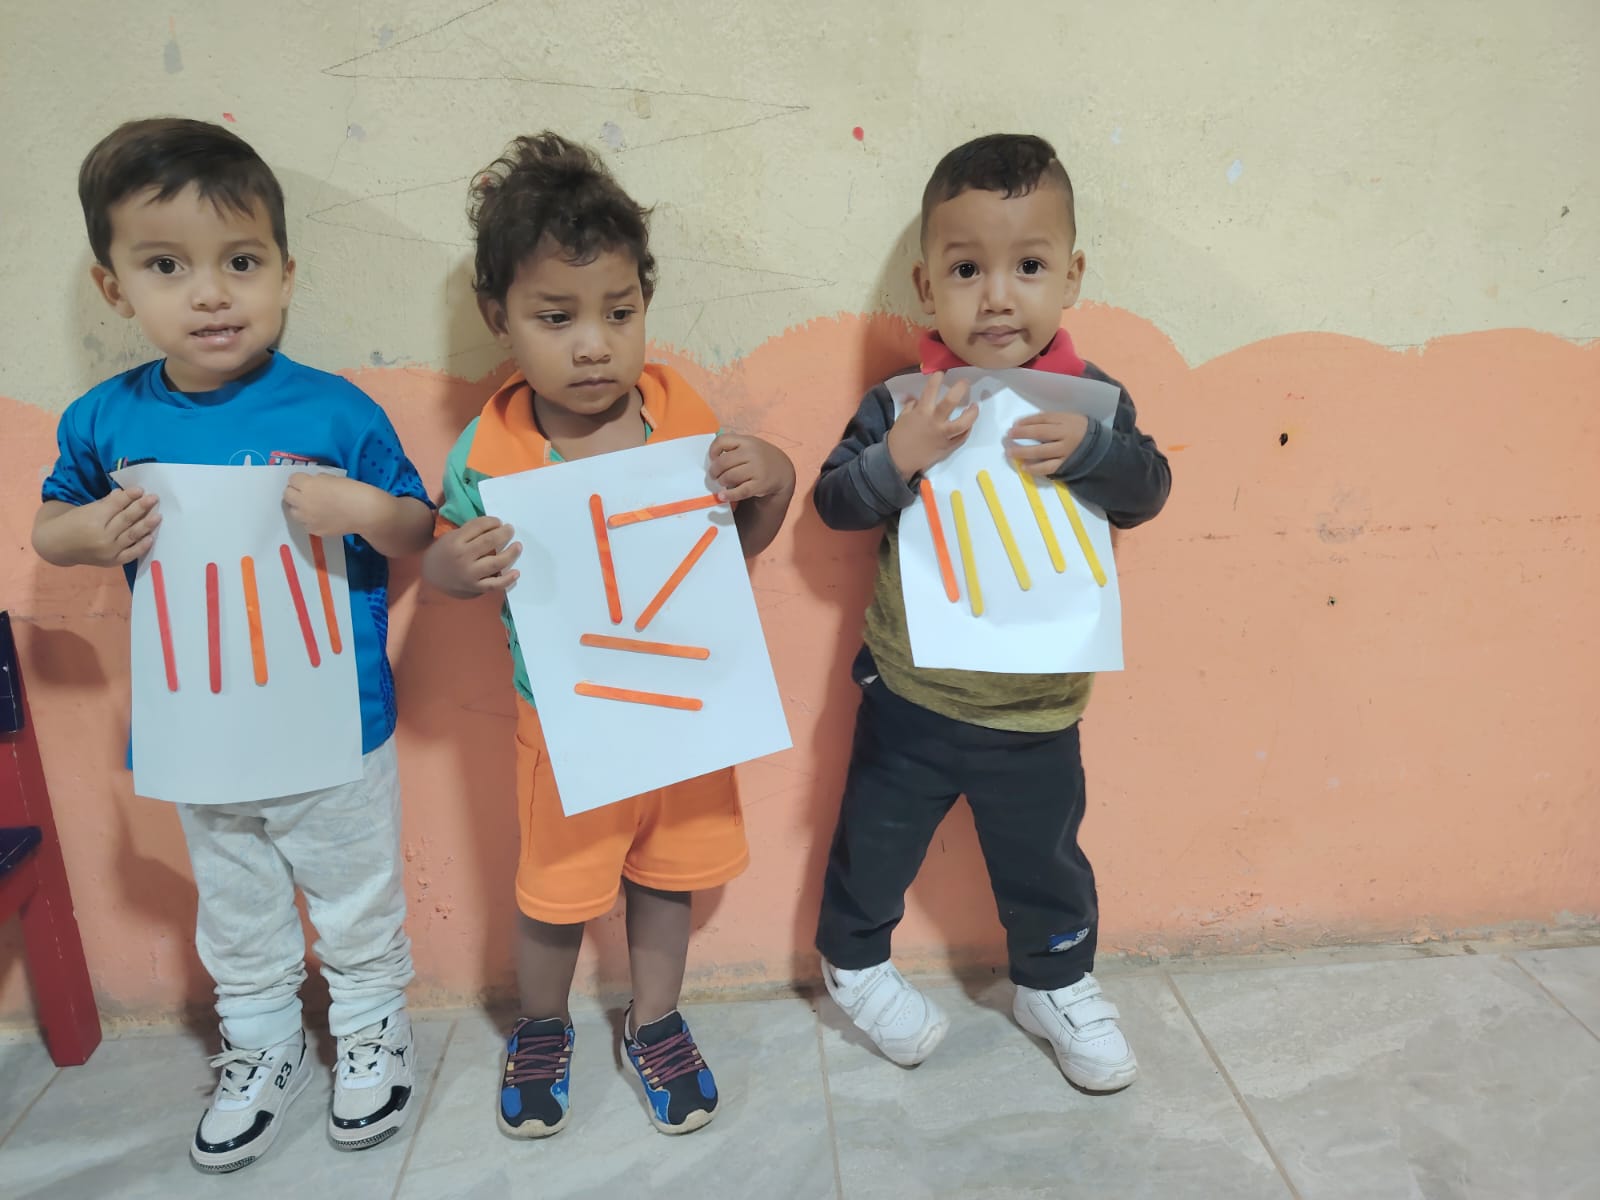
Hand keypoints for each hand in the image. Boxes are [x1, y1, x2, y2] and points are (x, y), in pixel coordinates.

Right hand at [44, 488, 161, 566]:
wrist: (58, 546)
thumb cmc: (73, 523)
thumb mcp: (86, 509)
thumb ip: (107, 503)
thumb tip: (125, 493)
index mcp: (93, 519)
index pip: (116, 505)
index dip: (129, 496)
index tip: (141, 489)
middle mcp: (102, 536)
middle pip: (126, 519)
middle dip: (141, 507)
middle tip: (154, 498)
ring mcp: (108, 551)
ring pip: (131, 535)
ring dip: (146, 525)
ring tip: (158, 516)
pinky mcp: (112, 561)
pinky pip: (131, 554)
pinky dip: (142, 546)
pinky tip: (151, 537)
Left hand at [282, 473, 382, 537]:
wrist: (364, 512)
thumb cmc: (353, 490)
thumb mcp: (333, 478)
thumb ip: (318, 480)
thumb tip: (312, 484)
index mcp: (308, 485)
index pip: (292, 479)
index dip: (300, 479)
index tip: (307, 481)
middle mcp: (303, 502)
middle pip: (287, 495)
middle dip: (295, 492)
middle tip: (306, 493)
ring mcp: (307, 518)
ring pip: (293, 511)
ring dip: (299, 507)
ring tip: (311, 506)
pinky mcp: (314, 530)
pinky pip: (305, 524)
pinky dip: (309, 520)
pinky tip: (320, 517)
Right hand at [423, 516, 520, 596]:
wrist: (431, 574)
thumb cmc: (445, 552)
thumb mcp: (452, 537)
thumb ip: (471, 531)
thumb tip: (496, 525)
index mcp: (455, 541)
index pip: (478, 526)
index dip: (492, 522)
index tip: (499, 522)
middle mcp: (463, 557)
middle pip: (489, 542)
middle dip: (504, 534)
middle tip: (510, 530)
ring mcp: (469, 574)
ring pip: (496, 563)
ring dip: (511, 553)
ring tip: (518, 546)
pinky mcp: (475, 587)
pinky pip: (494, 584)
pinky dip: (507, 579)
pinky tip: (516, 572)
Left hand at [708, 433, 795, 503]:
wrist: (781, 470)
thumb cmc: (760, 457)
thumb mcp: (750, 445)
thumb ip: (733, 447)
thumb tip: (712, 459)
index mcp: (747, 441)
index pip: (723, 441)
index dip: (713, 450)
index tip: (712, 458)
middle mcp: (752, 453)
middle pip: (723, 462)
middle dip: (714, 470)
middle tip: (714, 475)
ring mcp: (757, 469)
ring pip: (730, 476)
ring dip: (721, 481)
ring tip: (722, 482)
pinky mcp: (760, 484)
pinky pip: (740, 491)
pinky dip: (729, 495)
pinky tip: (722, 496)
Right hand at [885, 372, 975, 480]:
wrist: (899, 460)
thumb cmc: (899, 437)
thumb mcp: (903, 417)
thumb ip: (912, 406)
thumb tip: (917, 397)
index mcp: (922, 412)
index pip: (931, 389)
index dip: (937, 377)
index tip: (942, 372)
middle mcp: (935, 421)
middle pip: (951, 401)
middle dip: (960, 388)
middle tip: (965, 383)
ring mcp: (943, 435)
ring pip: (963, 423)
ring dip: (972, 413)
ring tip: (974, 406)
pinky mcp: (948, 447)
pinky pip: (962, 437)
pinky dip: (967, 430)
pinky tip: (968, 424)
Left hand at [1005, 412, 1090, 476]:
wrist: (1101, 448)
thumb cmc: (1081, 431)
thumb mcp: (1071, 418)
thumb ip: (1053, 419)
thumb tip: (1028, 422)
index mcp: (1066, 420)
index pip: (1043, 418)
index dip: (1026, 421)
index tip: (1014, 424)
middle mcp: (1065, 434)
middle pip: (1039, 433)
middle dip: (1022, 434)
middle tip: (1008, 436)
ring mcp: (1065, 451)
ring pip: (1041, 451)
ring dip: (1023, 452)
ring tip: (1010, 453)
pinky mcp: (1066, 465)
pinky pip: (1048, 467)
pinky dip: (1035, 468)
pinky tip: (1024, 467)